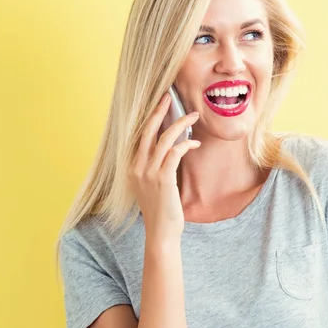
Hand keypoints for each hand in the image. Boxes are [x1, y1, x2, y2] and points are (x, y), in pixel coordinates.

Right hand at [128, 93, 200, 239]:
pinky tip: (195, 142)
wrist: (160, 232)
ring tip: (193, 115)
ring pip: (163, 139)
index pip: (140, 135)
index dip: (151, 117)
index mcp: (132, 166)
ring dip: (180, 124)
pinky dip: (186, 144)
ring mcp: (148, 173)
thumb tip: (168, 147)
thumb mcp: (151, 184)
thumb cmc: (160, 208)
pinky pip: (174, 153)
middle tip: (169, 96)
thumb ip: (154, 166)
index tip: (161, 103)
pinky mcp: (163, 179)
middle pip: (147, 130)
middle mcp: (137, 167)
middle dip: (159, 111)